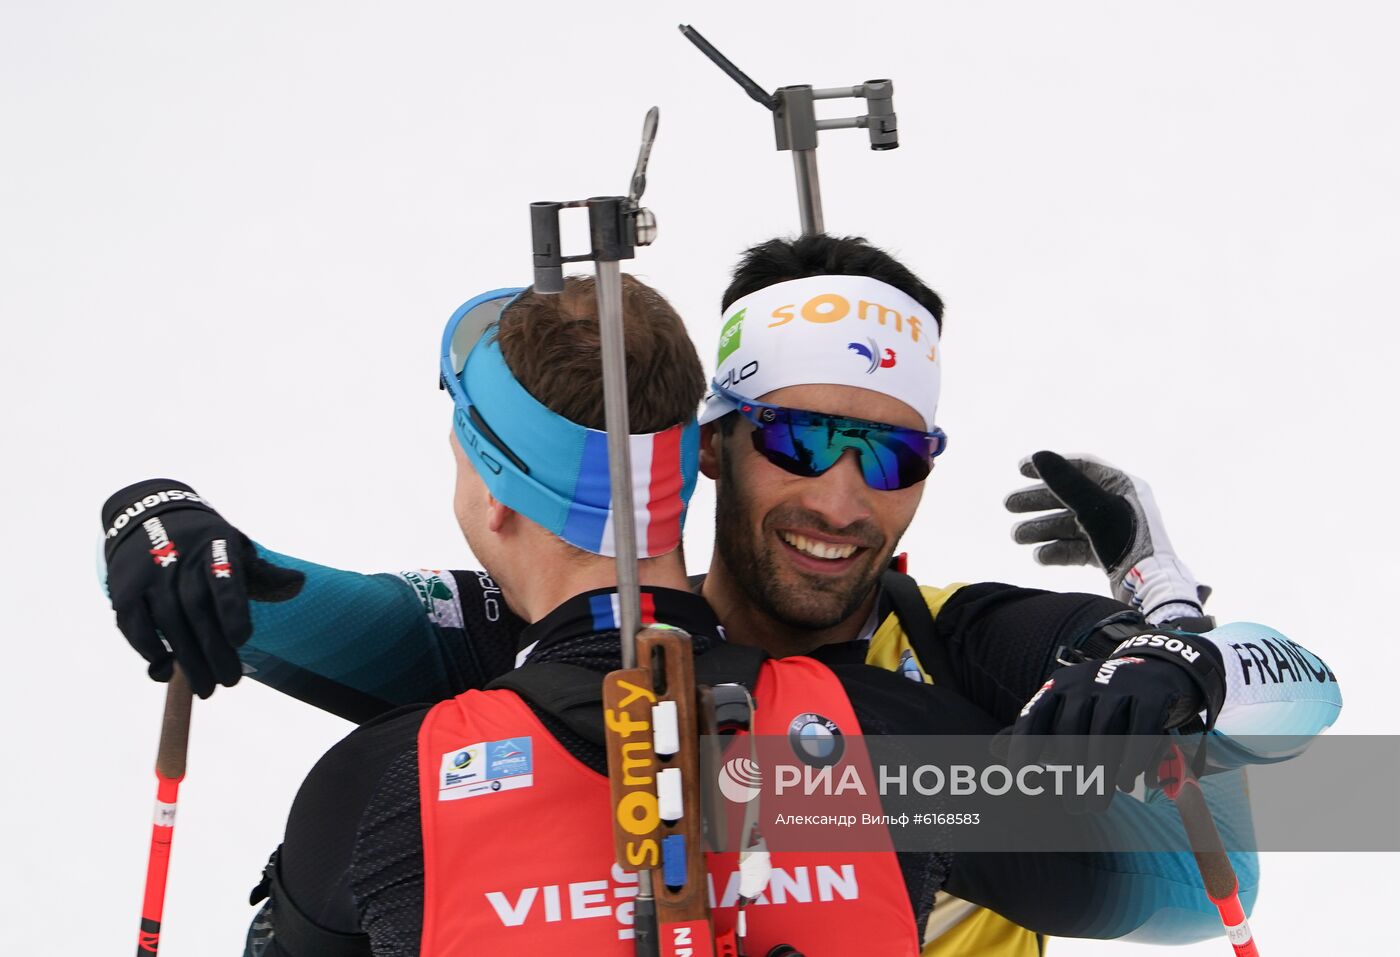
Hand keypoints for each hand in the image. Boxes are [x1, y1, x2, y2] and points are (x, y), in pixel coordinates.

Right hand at [101, 479, 303, 697]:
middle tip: (230, 681)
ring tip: (206, 689)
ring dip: (186, 660)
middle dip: (213, 650)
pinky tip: (166, 670)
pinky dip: (149, 651)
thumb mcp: (235, 546)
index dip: (231, 609)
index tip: (242, 640)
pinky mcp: (123, 590)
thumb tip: (298, 582)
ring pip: (166, 622)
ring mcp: (147, 574)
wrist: (147, 515)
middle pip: (195, 609)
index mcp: (213, 545)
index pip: (222, 577)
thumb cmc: (203, 544)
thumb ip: (262, 572)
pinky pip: (134, 626)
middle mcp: (177, 557)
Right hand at [1005, 451, 1207, 623]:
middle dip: (1038, 502)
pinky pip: (1078, 547)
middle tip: (1009, 506)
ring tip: (1016, 537)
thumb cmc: (1128, 543)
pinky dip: (1058, 551)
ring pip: (1070, 524)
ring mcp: (1113, 532)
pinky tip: (1040, 556)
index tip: (1020, 470)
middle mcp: (1119, 505)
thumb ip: (1066, 483)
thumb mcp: (1094, 509)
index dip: (1049, 467)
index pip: (1080, 467)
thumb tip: (1038, 456)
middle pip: (1070, 496)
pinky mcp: (1109, 555)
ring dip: (1042, 528)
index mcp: (1122, 486)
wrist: (1150, 589)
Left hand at [1009, 628, 1225, 809]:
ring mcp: (1118, 685)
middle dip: (1071, 775)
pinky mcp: (1150, 695)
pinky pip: (1139, 732)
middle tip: (1074, 808)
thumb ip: (1035, 730)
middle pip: (1071, 733)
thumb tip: (992, 750)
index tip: (1019, 776)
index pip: (1034, 716)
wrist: (1156, 669)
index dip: (1023, 745)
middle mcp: (1084, 681)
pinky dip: (1132, 761)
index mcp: (1059, 686)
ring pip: (1104, 736)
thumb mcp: (1068, 708)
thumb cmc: (1102, 700)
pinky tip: (1127, 785)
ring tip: (1096, 805)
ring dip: (1100, 776)